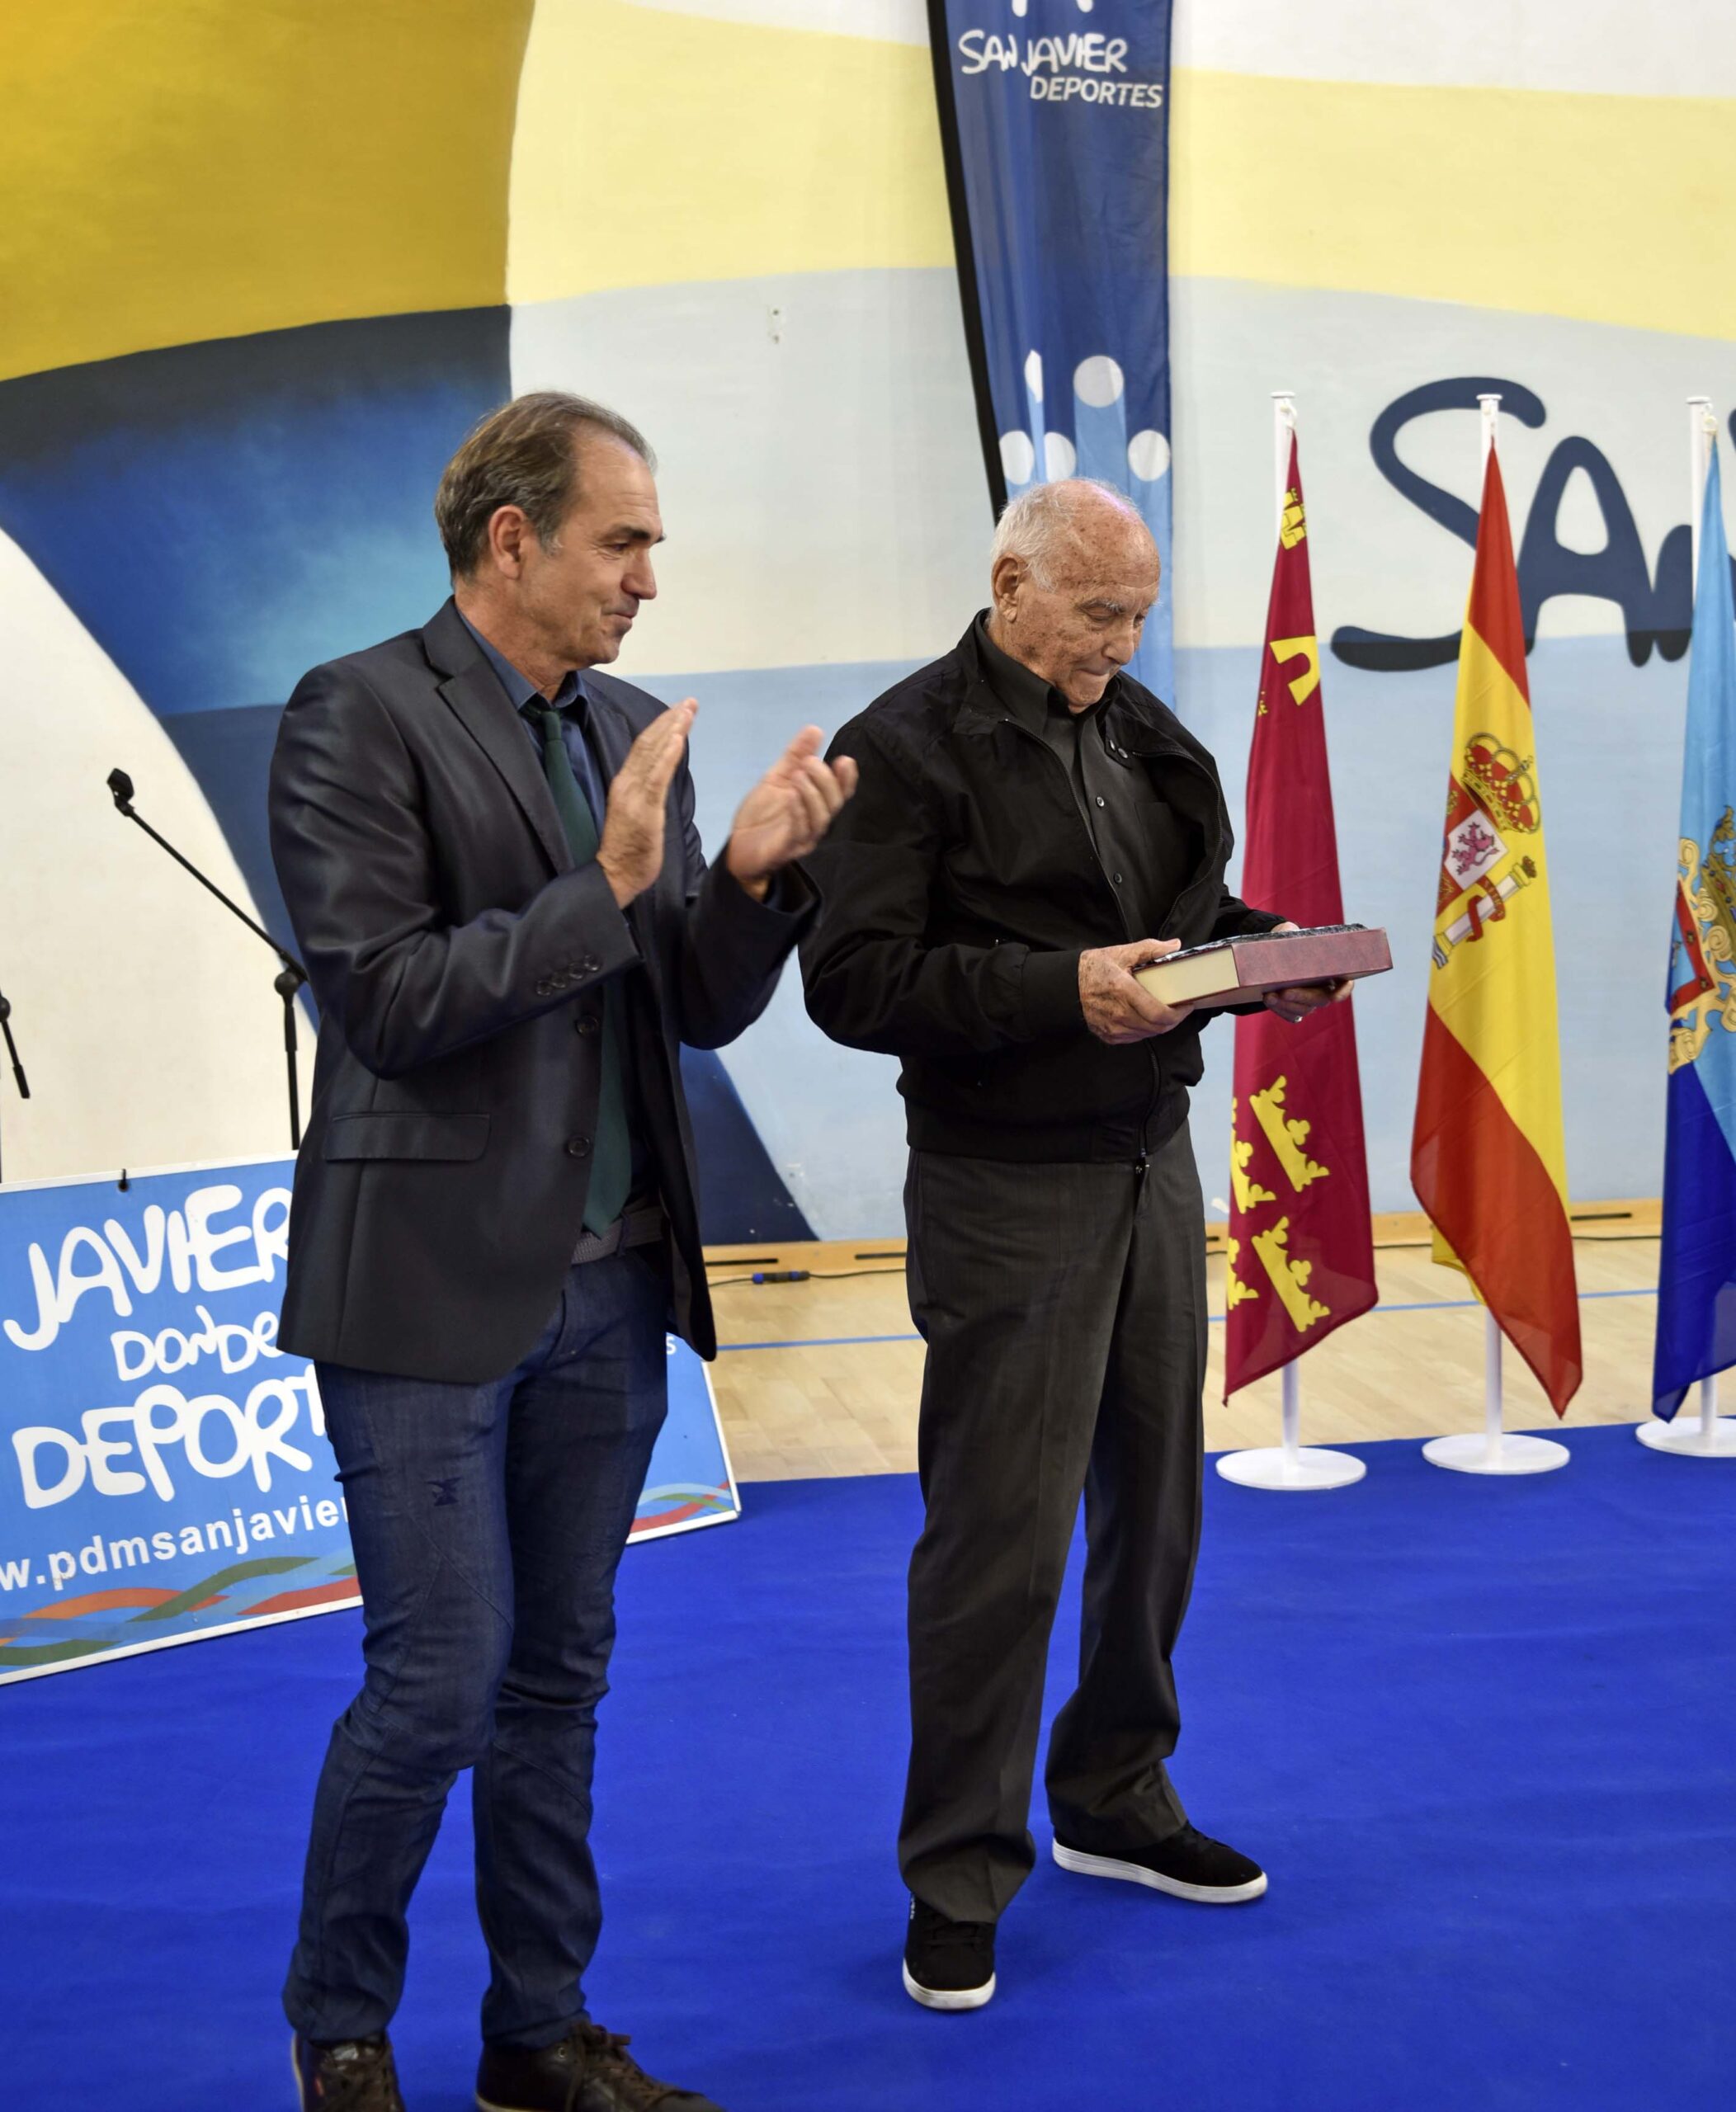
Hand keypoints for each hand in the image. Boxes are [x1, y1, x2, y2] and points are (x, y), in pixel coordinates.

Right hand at [597, 699, 696, 906]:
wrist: (615, 875)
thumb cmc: (629, 849)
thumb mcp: (638, 812)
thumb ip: (646, 791)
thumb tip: (660, 775)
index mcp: (626, 783)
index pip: (643, 746)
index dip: (661, 725)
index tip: (679, 710)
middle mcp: (627, 783)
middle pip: (649, 742)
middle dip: (670, 719)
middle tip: (689, 701)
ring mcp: (634, 795)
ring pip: (653, 753)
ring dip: (672, 729)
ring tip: (688, 710)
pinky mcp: (644, 809)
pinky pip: (657, 777)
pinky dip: (667, 755)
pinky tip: (679, 738)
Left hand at [725, 726, 858, 899]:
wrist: (737, 847)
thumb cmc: (761, 815)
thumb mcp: (776, 778)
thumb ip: (796, 756)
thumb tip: (815, 729)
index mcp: (816, 804)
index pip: (841, 792)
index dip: (847, 778)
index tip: (844, 760)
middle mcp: (815, 822)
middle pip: (834, 804)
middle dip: (826, 781)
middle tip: (810, 762)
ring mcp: (803, 838)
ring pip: (820, 818)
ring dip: (812, 794)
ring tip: (799, 774)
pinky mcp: (787, 849)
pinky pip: (798, 832)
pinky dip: (798, 812)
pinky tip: (791, 795)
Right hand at [1080, 938, 1194, 1044]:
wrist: (1068, 985)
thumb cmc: (1095, 968)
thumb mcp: (1121, 953)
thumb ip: (1150, 949)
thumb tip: (1174, 945)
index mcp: (1123, 991)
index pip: (1159, 1013)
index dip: (1178, 1013)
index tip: (1187, 1004)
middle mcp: (1118, 1014)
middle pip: (1157, 1027)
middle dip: (1173, 1020)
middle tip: (1179, 1009)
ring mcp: (1112, 1028)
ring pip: (1147, 1034)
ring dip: (1160, 1026)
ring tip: (1164, 1012)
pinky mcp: (1108, 1035)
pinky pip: (1135, 1038)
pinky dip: (1145, 1030)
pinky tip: (1146, 1018)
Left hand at [1262, 921, 1351, 1023]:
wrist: (1274, 953)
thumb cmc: (1289, 942)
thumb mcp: (1291, 934)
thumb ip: (1292, 933)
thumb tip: (1287, 933)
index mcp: (1332, 970)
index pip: (1346, 984)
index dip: (1343, 992)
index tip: (1335, 997)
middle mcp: (1325, 988)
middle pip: (1320, 999)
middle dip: (1302, 997)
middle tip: (1284, 992)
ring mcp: (1310, 1000)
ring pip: (1304, 1009)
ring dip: (1286, 1005)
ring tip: (1269, 995)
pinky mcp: (1295, 1007)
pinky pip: (1290, 1014)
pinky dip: (1279, 1009)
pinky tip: (1269, 999)